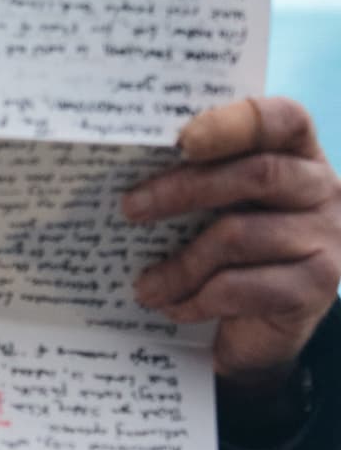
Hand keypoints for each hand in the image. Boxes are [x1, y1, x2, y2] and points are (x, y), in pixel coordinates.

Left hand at [123, 97, 340, 383]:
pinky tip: (174, 307)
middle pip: (256, 174)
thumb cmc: (230, 253)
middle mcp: (321, 188)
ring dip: (180, 265)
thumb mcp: (215, 206)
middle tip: (131, 208)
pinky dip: (196, 299)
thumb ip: (195, 178)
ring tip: (146, 286)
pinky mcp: (315, 286)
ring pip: (238, 236)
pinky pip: (241, 287)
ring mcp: (325, 238)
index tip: (182, 141)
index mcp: (297, 153)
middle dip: (183, 190)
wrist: (258, 329)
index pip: (280, 120)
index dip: (232, 124)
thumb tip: (128, 171)